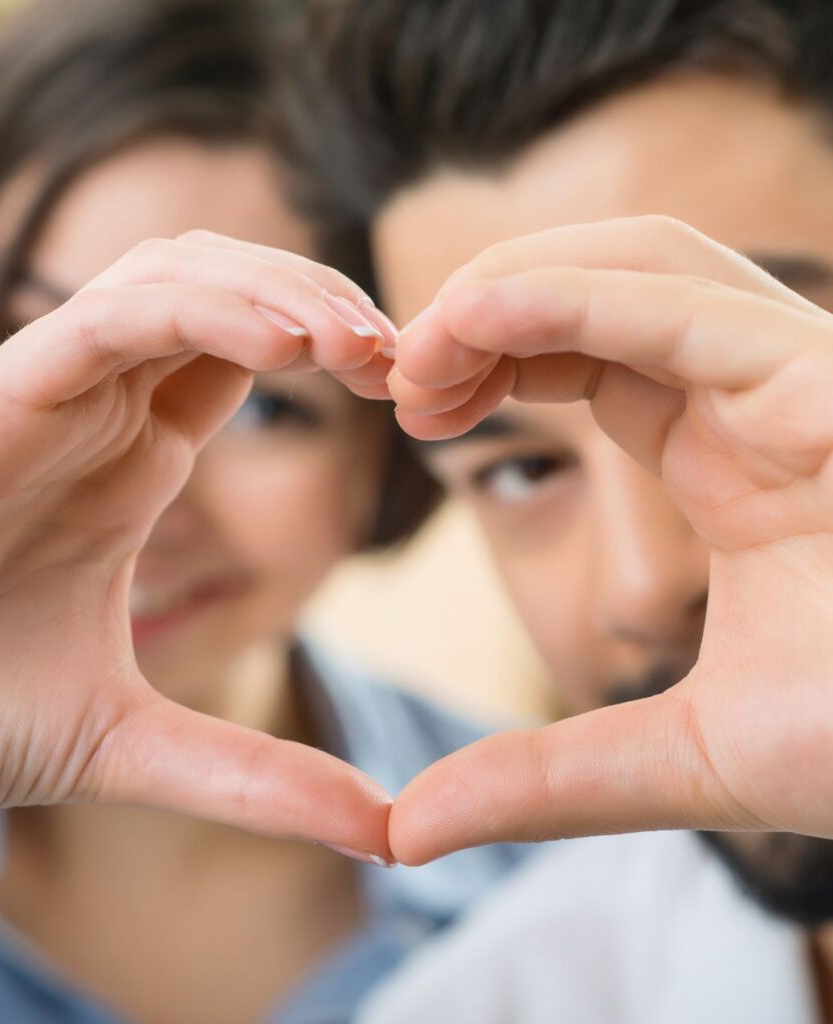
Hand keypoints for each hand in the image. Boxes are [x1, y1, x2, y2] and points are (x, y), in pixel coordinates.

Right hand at [0, 230, 394, 860]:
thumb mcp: (134, 745)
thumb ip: (253, 778)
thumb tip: (382, 830)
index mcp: (131, 461)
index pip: (241, 353)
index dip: (326, 347)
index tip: (405, 386)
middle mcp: (95, 414)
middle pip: (224, 292)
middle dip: (318, 299)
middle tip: (403, 352)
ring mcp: (47, 399)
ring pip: (175, 280)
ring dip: (276, 289)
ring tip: (360, 341)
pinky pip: (108, 319)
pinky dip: (201, 310)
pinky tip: (287, 345)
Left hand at [387, 215, 832, 862]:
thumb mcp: (681, 760)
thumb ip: (545, 779)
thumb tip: (407, 830)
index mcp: (727, 450)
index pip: (582, 351)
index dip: (485, 357)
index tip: (408, 405)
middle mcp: (761, 396)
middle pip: (601, 277)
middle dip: (485, 304)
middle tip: (395, 375)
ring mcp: (807, 381)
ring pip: (642, 263)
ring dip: (513, 284)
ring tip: (419, 352)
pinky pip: (692, 308)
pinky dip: (576, 298)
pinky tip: (477, 321)